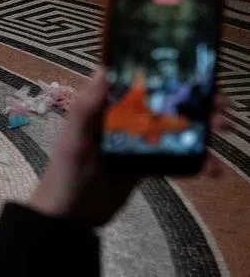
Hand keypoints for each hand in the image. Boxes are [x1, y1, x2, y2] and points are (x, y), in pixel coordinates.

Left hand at [28, 70, 229, 228]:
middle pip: (161, 103)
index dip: (165, 75)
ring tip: (223, 131)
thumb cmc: (64, 175)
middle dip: (193, 102)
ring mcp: (134, 141)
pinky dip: (195, 161)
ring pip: (172, 128)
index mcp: (101, 107)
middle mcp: (119, 119)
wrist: (70, 218)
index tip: (195, 75)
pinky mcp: (144, 164)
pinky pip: (174, 157)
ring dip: (199, 128)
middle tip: (221, 107)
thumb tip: (103, 70)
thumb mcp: (72, 140)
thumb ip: (85, 107)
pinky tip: (211, 167)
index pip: (135, 82)